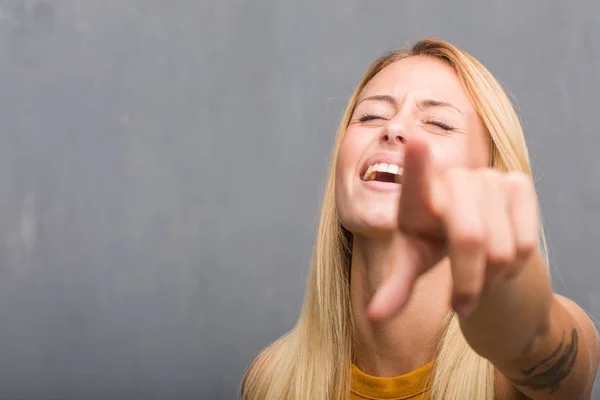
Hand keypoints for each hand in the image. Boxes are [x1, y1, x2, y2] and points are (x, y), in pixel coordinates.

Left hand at [368, 136, 539, 320]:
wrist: (470, 232)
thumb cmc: (430, 243)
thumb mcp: (412, 263)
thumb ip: (394, 288)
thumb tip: (371, 317)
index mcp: (416, 197)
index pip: (416, 179)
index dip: (418, 162)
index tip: (414, 139)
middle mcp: (452, 179)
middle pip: (469, 238)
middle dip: (467, 283)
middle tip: (460, 306)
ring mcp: (488, 178)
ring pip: (502, 248)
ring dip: (491, 278)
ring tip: (479, 275)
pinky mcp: (518, 182)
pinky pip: (525, 243)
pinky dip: (513, 267)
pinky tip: (499, 260)